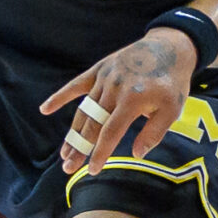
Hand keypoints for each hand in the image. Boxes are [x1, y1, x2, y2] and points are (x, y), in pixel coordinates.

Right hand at [41, 28, 197, 173]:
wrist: (170, 46)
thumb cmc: (173, 83)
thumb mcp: (173, 110)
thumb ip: (154, 133)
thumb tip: (136, 155)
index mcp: (132, 100)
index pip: (110, 133)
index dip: (100, 153)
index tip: (92, 170)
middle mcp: (114, 88)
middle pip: (92, 124)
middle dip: (79, 148)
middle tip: (68, 168)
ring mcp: (105, 78)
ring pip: (84, 110)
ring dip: (73, 133)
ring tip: (64, 153)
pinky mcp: (100, 69)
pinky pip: (76, 85)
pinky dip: (60, 97)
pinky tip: (45, 109)